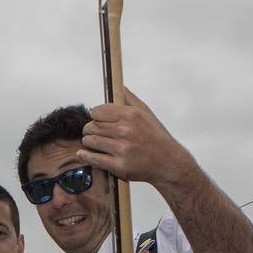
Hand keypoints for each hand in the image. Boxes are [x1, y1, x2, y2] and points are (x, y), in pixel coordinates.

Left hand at [77, 89, 194, 188]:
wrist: (169, 163)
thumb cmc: (157, 138)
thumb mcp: (147, 114)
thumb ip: (130, 100)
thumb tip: (119, 87)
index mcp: (131, 115)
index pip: (97, 111)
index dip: (95, 115)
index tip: (96, 119)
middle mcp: (125, 131)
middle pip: (92, 126)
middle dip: (89, 129)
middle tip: (92, 132)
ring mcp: (121, 149)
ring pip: (90, 141)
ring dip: (88, 142)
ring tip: (91, 143)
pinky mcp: (119, 165)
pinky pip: (93, 158)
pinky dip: (85, 156)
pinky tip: (84, 154)